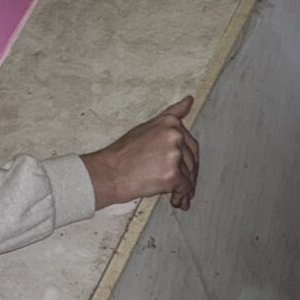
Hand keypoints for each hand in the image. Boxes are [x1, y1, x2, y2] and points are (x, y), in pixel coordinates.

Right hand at [80, 96, 199, 210]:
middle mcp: (174, 136)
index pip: (189, 142)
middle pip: (192, 159)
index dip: (187, 156)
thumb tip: (188, 101)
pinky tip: (175, 198)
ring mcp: (174, 156)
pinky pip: (186, 187)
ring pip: (190, 174)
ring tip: (172, 191)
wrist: (108, 173)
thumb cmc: (121, 154)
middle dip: (187, 172)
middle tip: (177, 180)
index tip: (185, 163)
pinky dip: (182, 195)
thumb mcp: (146, 127)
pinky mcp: (172, 175)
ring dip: (184, 185)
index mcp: (169, 124)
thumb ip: (171, 116)